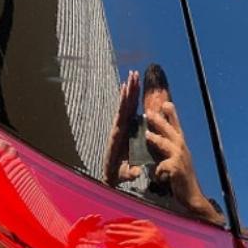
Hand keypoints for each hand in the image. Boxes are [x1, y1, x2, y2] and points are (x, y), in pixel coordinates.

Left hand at [102, 70, 139, 185]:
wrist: (110, 174)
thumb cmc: (117, 173)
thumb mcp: (124, 174)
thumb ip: (130, 173)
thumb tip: (137, 172)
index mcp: (118, 134)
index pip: (122, 114)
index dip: (124, 101)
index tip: (127, 87)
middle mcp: (118, 126)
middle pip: (124, 104)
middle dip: (129, 89)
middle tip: (133, 73)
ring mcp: (121, 125)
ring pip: (126, 104)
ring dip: (130, 89)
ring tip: (134, 75)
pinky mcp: (124, 126)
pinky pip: (128, 110)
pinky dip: (130, 98)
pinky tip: (130, 88)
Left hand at [145, 101, 224, 225]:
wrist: (191, 196)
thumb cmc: (180, 176)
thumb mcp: (173, 159)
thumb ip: (166, 148)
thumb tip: (154, 136)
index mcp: (180, 146)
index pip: (176, 127)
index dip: (172, 114)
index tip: (166, 103)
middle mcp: (182, 149)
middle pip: (171, 131)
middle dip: (161, 121)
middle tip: (150, 113)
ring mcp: (181, 159)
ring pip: (167, 145)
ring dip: (156, 139)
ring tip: (146, 135)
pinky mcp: (177, 170)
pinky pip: (163, 166)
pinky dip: (158, 170)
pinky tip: (156, 176)